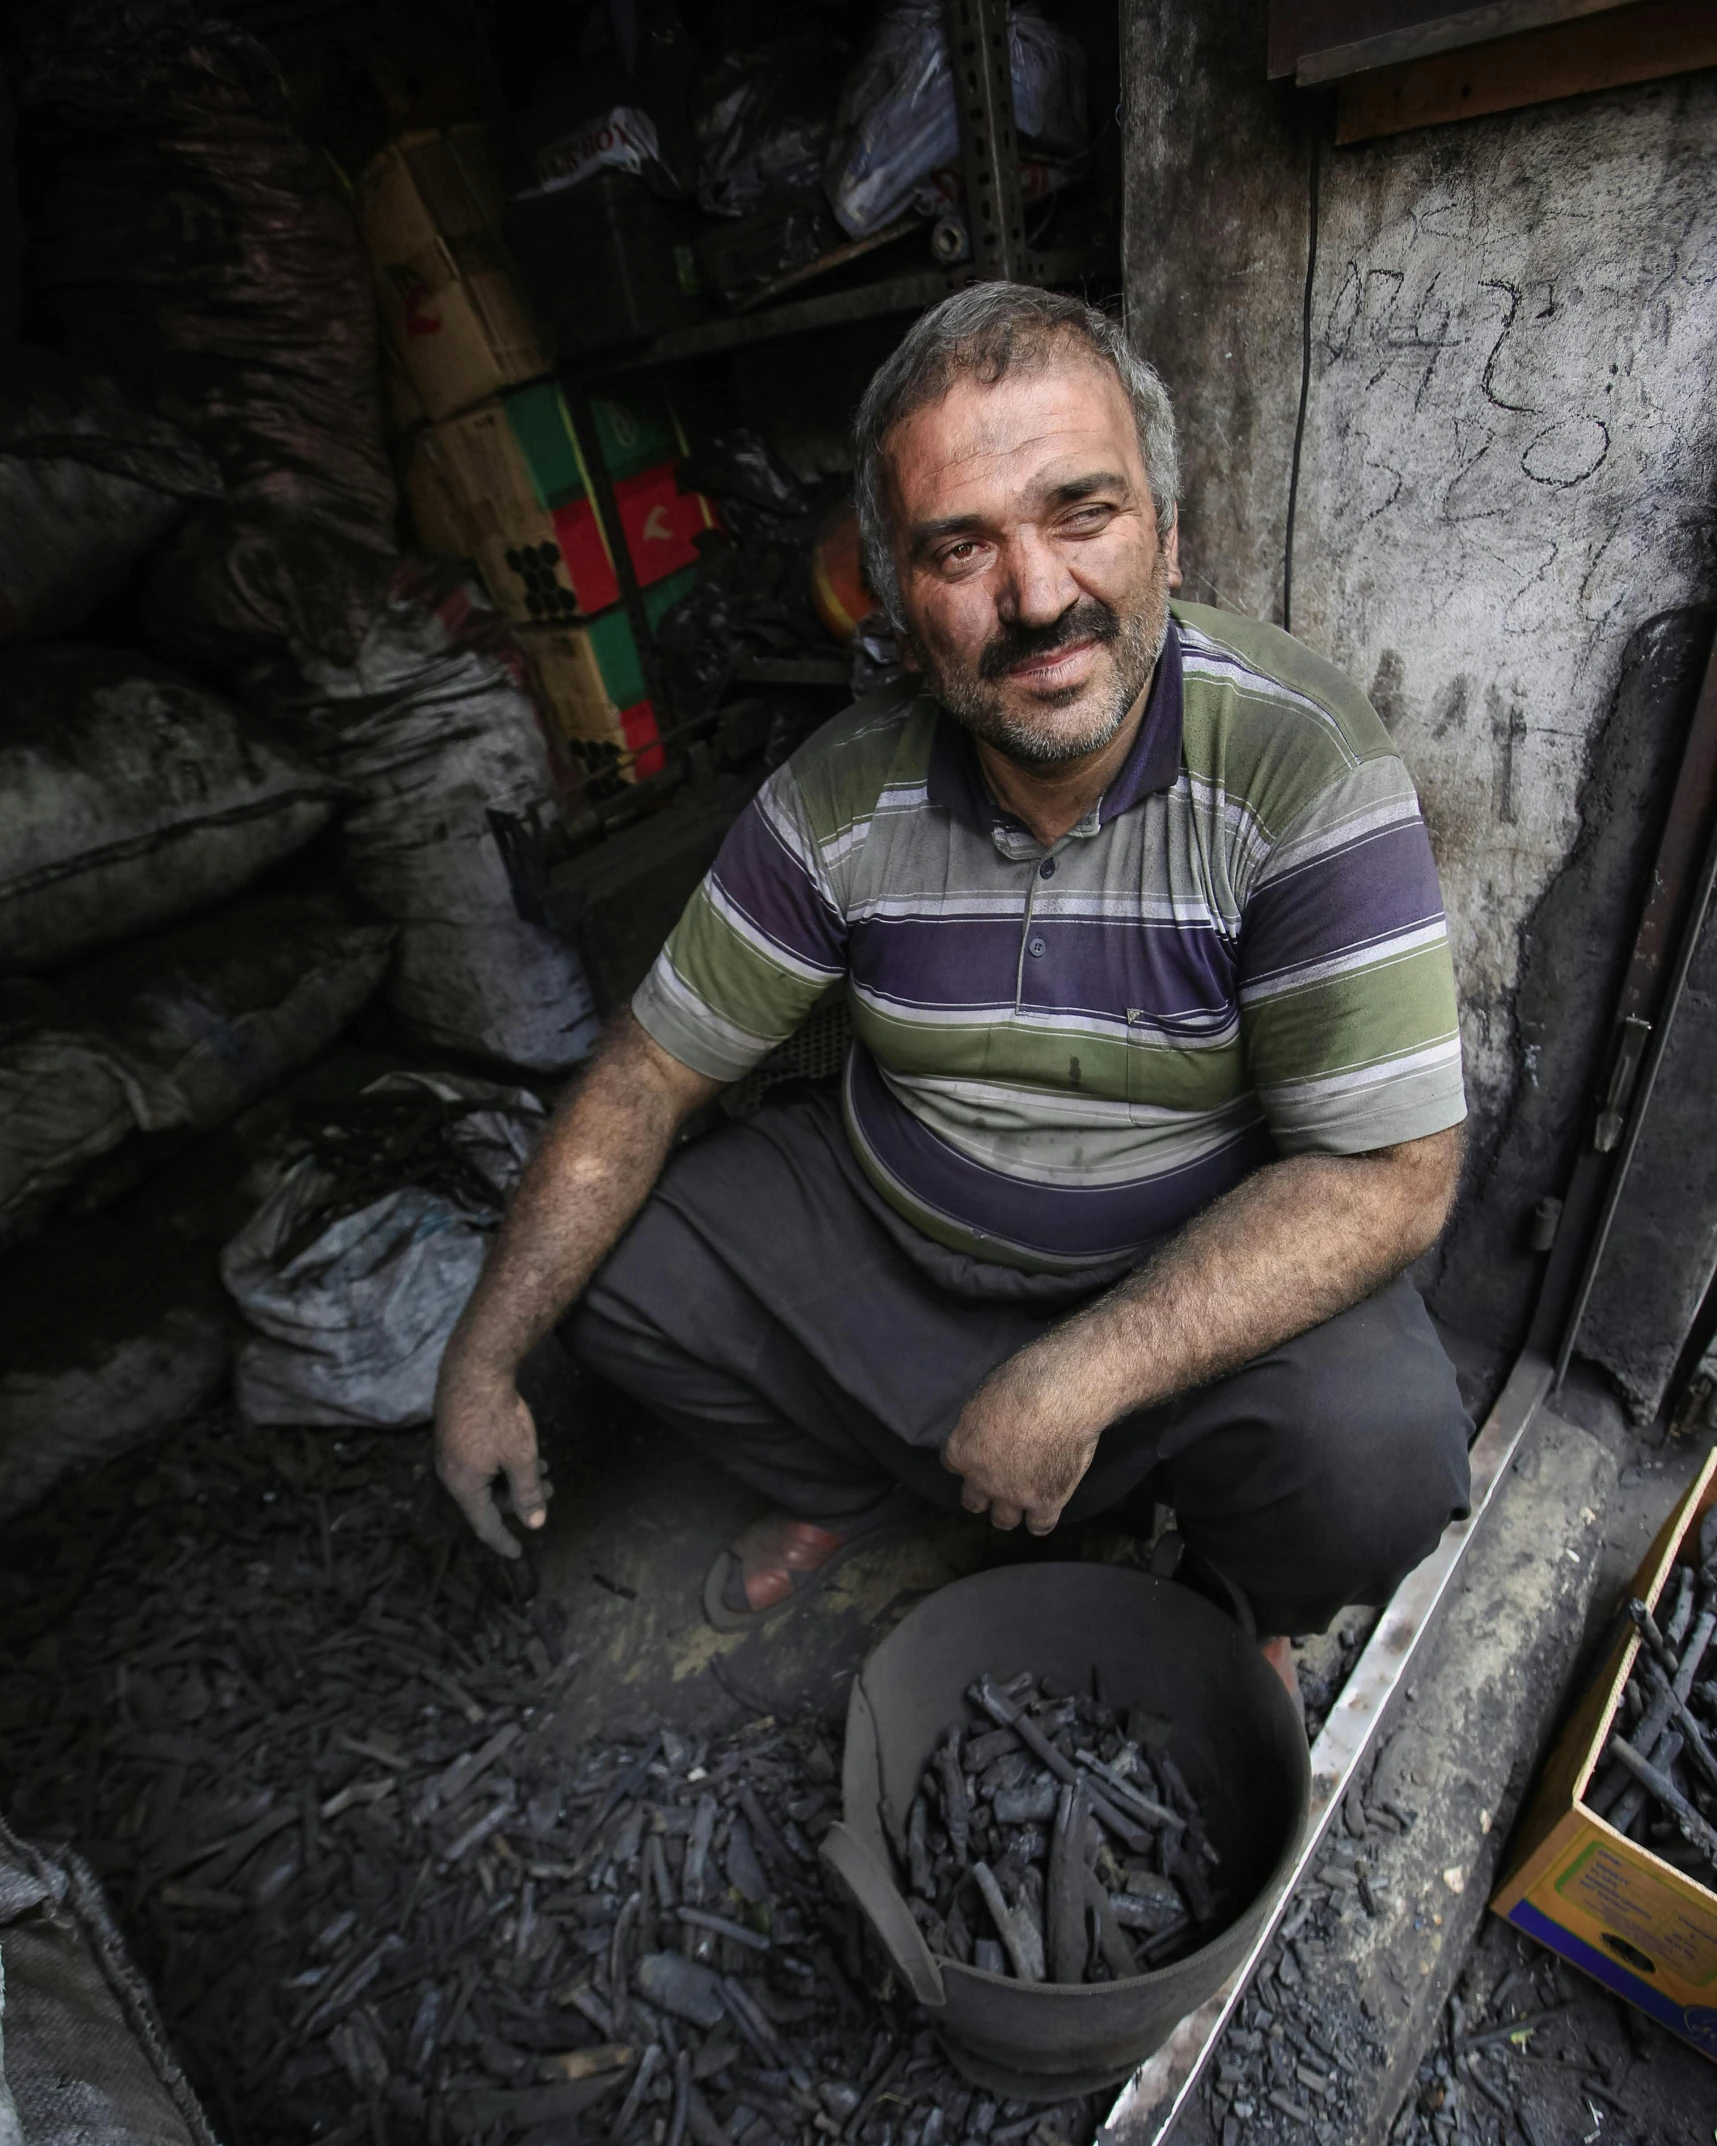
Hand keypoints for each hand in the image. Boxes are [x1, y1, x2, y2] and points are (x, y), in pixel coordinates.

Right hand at [434, 1364, 550, 1558]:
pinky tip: (524, 1450)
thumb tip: (534, 1523)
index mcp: (464, 1486)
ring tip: (543, 1468)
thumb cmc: (497, 1416)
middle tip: (549, 1490)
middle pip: (487, 1501)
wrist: (474, 1369)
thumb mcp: (520, 1458)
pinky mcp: (454, 1434)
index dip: (504, 1541)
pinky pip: (478, 1462)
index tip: (518, 1553)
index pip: (485, 1526)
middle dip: (519, 1500)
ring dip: (514, 1478)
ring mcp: (450, 1452)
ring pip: (485, 1479)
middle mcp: (451, 1473)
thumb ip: (527, 1493)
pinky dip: (502, 1464)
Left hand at [941, 1349, 1101, 1534]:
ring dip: (1010, 1510)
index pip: (953, 1465)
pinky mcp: (1046, 1502)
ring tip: (1022, 1498)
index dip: (969, 1459)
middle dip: (983, 1493)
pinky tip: (1046, 1508)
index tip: (981, 1453)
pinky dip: (1041, 1519)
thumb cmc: (1023, 1380)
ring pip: (1003, 1520)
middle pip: (973, 1501)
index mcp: (961, 1449)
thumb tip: (988, 1425)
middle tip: (998, 1480)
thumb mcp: (984, 1394)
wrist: (1060, 1394)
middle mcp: (981, 1478)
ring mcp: (1014, 1494)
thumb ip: (980, 1421)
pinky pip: (1040, 1526)